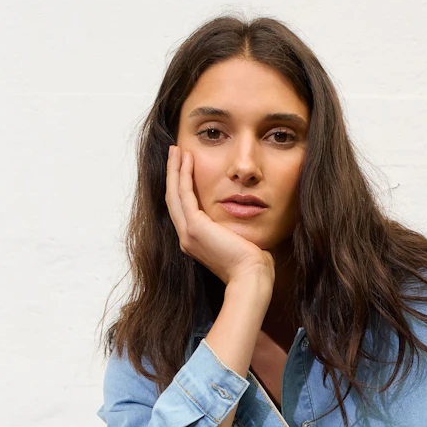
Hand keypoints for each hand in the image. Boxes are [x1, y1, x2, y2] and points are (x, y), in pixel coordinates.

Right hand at [165, 145, 274, 290]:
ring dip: (175, 170)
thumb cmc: (253, 263)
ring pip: (174, 193)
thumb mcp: (239, 240)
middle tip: (175, 152)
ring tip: (177, 150)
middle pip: (173, 199)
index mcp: (196, 242)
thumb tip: (245, 215)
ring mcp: (188, 233)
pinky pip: (184, 193)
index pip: (184, 209)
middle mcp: (187, 238)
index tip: (185, 167)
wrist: (251, 276)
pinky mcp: (195, 227)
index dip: (181, 186)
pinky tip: (186, 158)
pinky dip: (183, 174)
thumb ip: (234, 227)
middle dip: (174, 174)